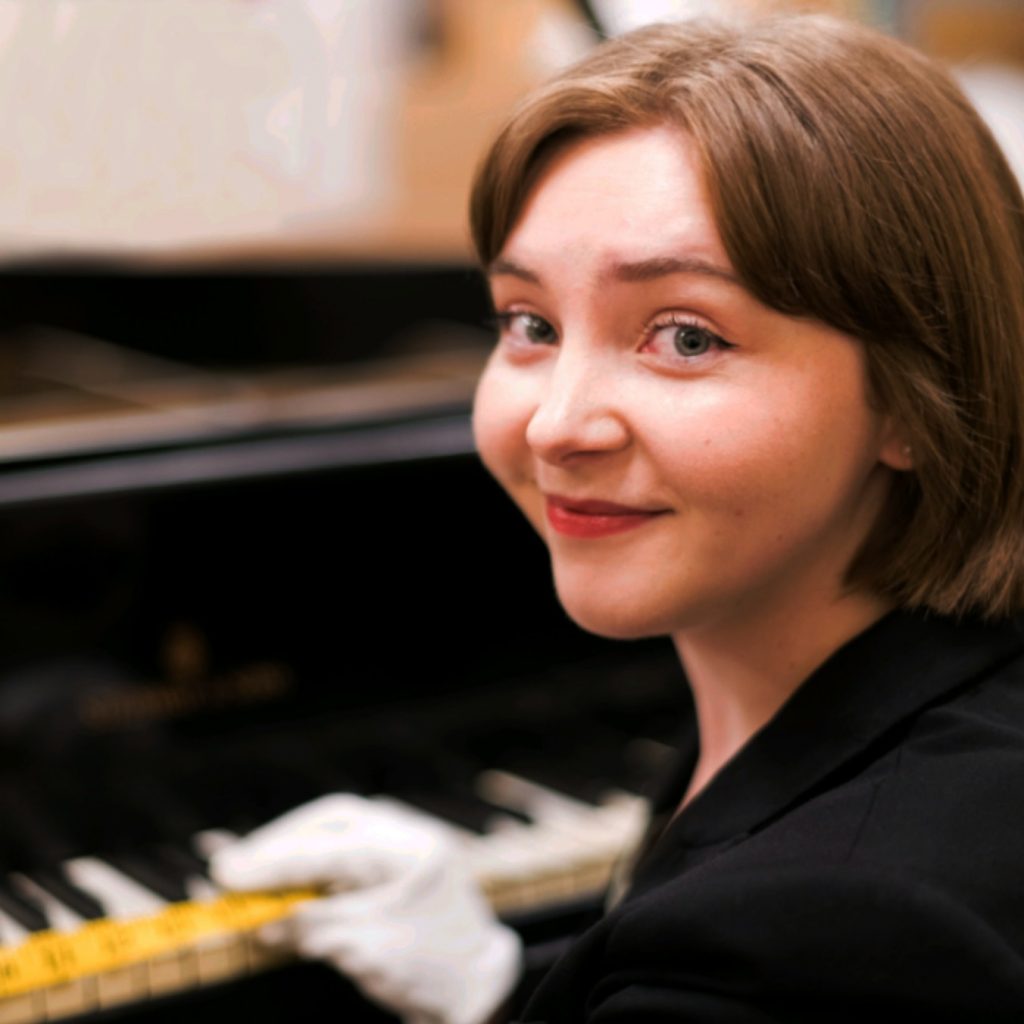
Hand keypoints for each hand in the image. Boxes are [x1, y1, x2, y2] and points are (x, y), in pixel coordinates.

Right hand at [208, 793, 521, 1023]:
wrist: (478, 983)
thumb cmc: (434, 971)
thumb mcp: (370, 954)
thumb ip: (316, 930)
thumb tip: (261, 924)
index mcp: (413, 851)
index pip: (334, 847)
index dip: (277, 861)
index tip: (227, 873)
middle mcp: (408, 833)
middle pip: (333, 819)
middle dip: (280, 842)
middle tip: (232, 870)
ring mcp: (402, 840)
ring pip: (335, 827)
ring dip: (290, 848)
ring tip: (246, 874)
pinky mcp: (391, 856)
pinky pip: (342, 845)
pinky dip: (307, 859)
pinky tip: (280, 877)